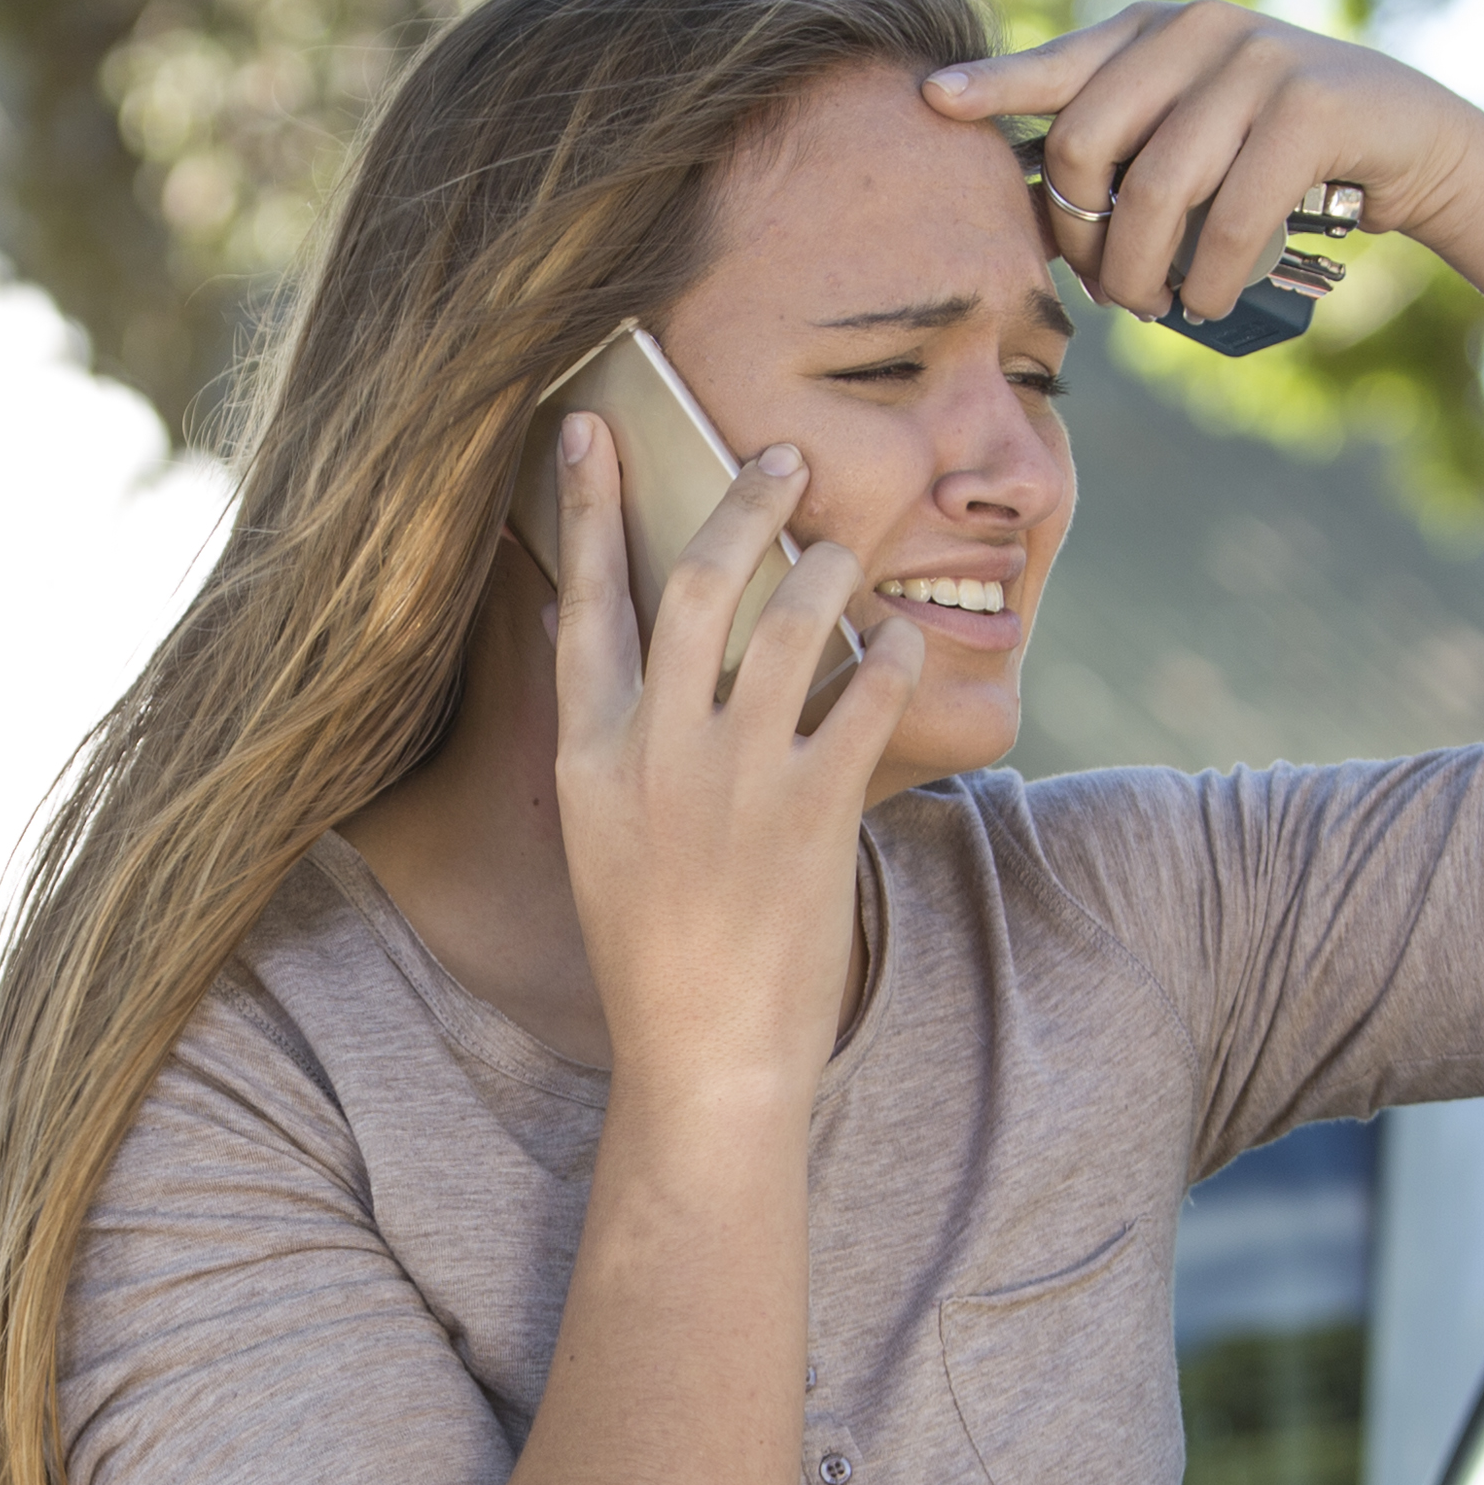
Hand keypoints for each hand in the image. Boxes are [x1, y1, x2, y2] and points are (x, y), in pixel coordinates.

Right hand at [540, 409, 916, 1099]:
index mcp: (590, 756)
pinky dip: (888, 655)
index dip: (587, 507)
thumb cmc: (655, 950)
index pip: (583, 602)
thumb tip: (591, 631)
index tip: (590, 429)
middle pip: (697, 585)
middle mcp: (656, 753)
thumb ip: (607, 734)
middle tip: (782, 459)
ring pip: (790, 622)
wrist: (708, 1056)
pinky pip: (866, 696)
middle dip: (741, 504)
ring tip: (847, 549)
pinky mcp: (816, 810)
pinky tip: (900, 642)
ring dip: (828, 568)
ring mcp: (737, 779)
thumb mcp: (600, 836)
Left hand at [923, 2, 1483, 340]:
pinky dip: (1209, 276)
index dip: (996, 86)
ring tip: (1154, 307)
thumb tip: (1022, 203)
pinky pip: (1229, 214)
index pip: (1059, 65)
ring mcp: (1257, 59)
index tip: (932, 101)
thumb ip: (1122, 141)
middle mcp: (1197, 29)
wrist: (1407, 139)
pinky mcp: (1311, 105)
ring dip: (1144, 271)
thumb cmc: (1274, 150)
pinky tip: (1206, 302)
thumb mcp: (1193, 129)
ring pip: (1156, 190)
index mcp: (1155, 31)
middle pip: (1087, 144)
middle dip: (1083, 237)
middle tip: (1108, 291)